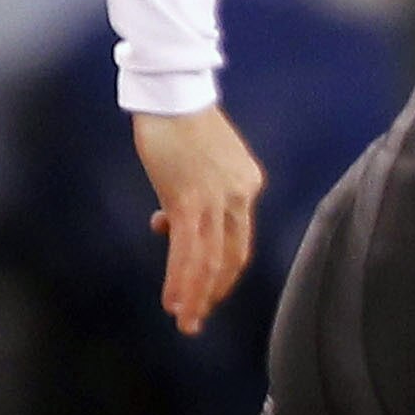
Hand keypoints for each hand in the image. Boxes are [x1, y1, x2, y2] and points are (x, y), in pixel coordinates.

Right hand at [134, 104, 263, 335]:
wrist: (172, 92)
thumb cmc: (180, 122)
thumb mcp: (197, 163)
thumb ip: (191, 196)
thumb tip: (168, 223)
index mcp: (247, 185)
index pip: (239, 239)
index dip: (221, 269)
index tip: (206, 289)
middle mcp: (240, 195)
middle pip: (233, 257)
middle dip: (213, 292)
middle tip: (197, 318)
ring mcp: (217, 199)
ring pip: (211, 260)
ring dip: (197, 296)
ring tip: (185, 322)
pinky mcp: (189, 199)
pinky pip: (188, 250)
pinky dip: (181, 279)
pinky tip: (173, 300)